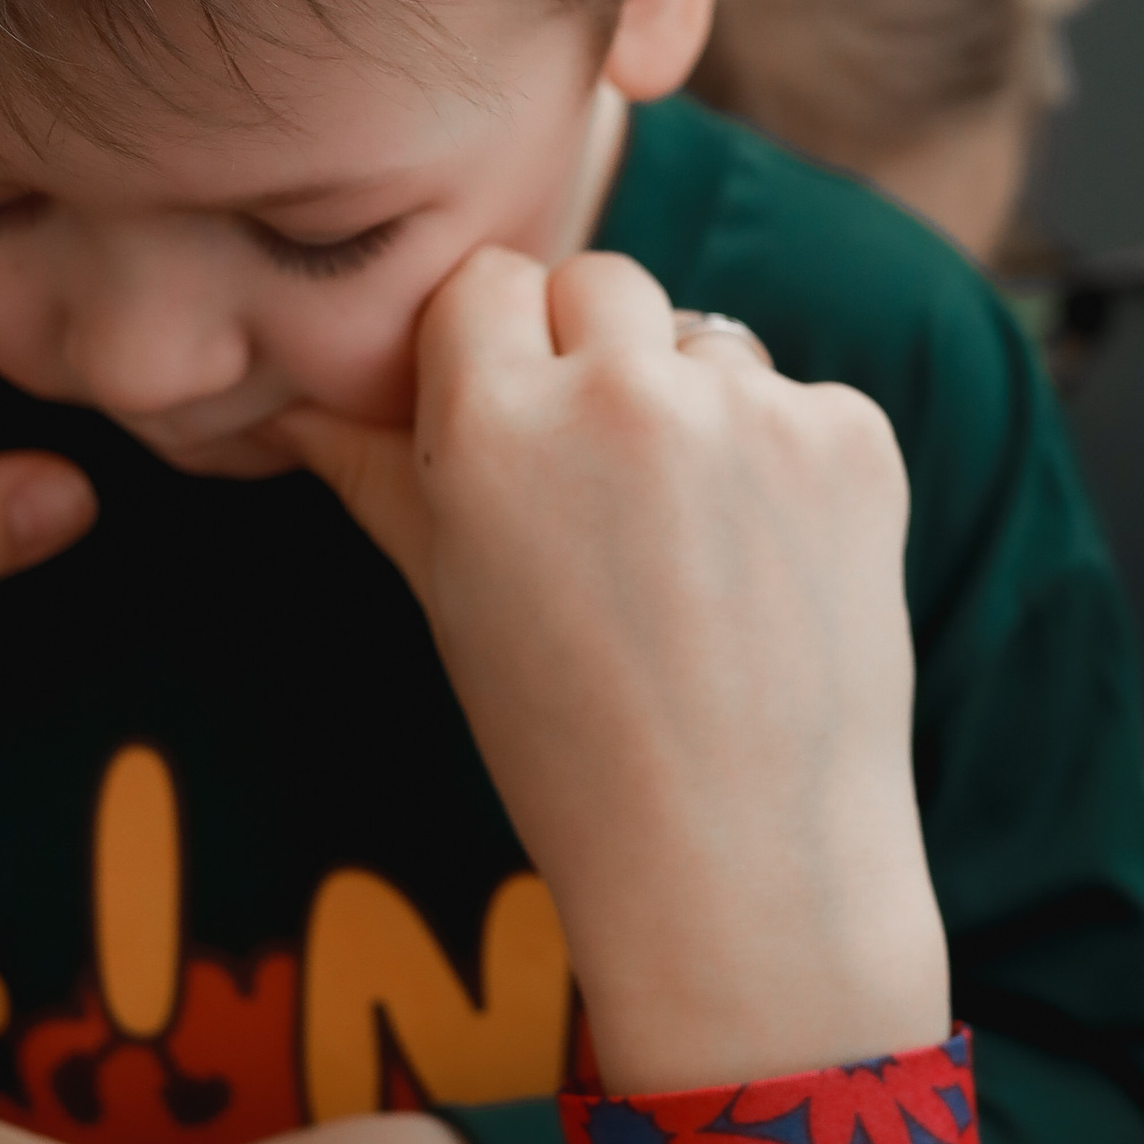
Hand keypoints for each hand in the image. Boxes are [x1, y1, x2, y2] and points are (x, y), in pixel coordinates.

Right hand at [284, 249, 948, 1095]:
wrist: (740, 861)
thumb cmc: (569, 746)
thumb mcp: (447, 596)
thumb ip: (376, 469)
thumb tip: (290, 400)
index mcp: (491, 423)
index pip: (484, 283)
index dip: (495, 348)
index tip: (510, 422)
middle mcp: (618, 391)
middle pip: (598, 282)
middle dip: (594, 356)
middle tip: (604, 489)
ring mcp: (749, 409)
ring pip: (706, 341)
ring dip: (696, 406)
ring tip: (690, 552)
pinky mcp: (853, 437)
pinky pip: (802, 401)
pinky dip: (789, 465)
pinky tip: (770, 572)